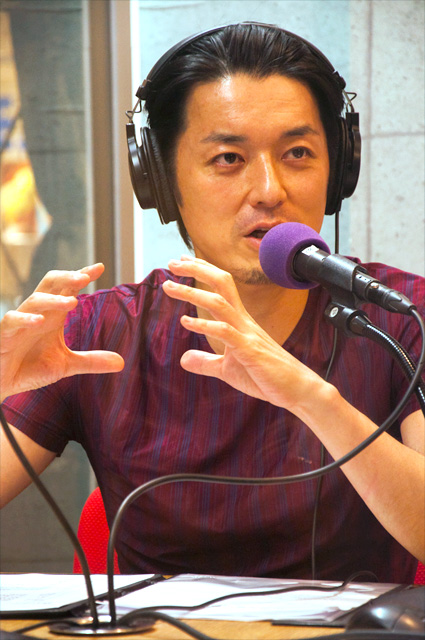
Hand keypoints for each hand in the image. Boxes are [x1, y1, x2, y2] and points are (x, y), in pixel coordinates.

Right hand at [0, 264, 123, 401]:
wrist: (2, 383)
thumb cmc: (29, 367)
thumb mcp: (66, 365)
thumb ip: (91, 361)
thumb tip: (122, 362)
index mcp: (53, 315)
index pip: (68, 288)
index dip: (81, 276)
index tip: (99, 267)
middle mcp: (38, 313)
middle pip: (51, 284)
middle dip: (67, 277)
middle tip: (85, 277)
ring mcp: (20, 322)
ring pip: (35, 300)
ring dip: (54, 300)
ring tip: (73, 303)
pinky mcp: (4, 335)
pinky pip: (12, 321)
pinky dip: (25, 319)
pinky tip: (39, 321)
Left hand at [163, 256, 321, 413]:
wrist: (297, 390)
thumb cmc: (267, 377)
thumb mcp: (228, 370)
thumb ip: (206, 362)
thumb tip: (184, 359)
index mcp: (240, 322)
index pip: (221, 287)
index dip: (202, 271)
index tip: (181, 261)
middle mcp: (243, 321)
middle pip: (221, 283)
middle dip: (197, 269)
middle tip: (172, 262)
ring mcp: (247, 334)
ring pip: (219, 303)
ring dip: (192, 293)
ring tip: (169, 286)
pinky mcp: (249, 350)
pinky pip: (225, 332)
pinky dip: (203, 325)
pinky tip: (184, 322)